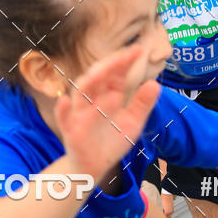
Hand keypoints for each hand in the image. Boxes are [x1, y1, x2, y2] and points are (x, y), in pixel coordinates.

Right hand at [55, 46, 160, 181]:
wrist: (95, 166)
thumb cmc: (112, 141)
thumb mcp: (133, 123)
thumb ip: (142, 104)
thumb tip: (155, 83)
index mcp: (109, 95)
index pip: (115, 74)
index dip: (124, 62)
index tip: (137, 50)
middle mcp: (93, 100)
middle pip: (98, 77)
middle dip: (110, 65)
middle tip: (124, 55)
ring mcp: (80, 114)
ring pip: (80, 93)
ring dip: (90, 82)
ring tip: (102, 72)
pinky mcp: (70, 130)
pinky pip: (63, 118)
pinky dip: (61, 110)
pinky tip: (64, 101)